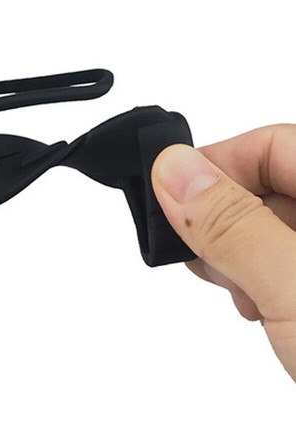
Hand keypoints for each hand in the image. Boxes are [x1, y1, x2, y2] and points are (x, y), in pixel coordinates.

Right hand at [151, 125, 295, 380]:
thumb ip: (234, 227)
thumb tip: (174, 170)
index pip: (272, 144)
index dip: (214, 166)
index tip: (169, 200)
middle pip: (267, 181)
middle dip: (219, 216)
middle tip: (199, 254)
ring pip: (266, 221)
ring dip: (232, 249)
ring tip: (232, 288)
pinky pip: (276, 254)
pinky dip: (251, 273)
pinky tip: (252, 302)